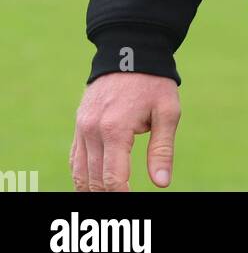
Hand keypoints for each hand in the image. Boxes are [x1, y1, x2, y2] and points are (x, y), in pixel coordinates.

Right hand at [70, 74, 180, 191]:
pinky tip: (93, 185)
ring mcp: (82, 126)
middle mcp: (93, 129)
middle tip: (123, 200)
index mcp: (115, 129)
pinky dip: (81, 176)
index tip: (133, 202)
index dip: (122, 196)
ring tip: (108, 197)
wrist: (130, 50)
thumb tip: (162, 183)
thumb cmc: (153, 82)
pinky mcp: (79, 123)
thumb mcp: (168, 111)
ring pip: (80, 173)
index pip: (113, 178)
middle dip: (108, 195)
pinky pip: (75, 158)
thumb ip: (163, 149)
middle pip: (95, 180)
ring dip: (92, 190)